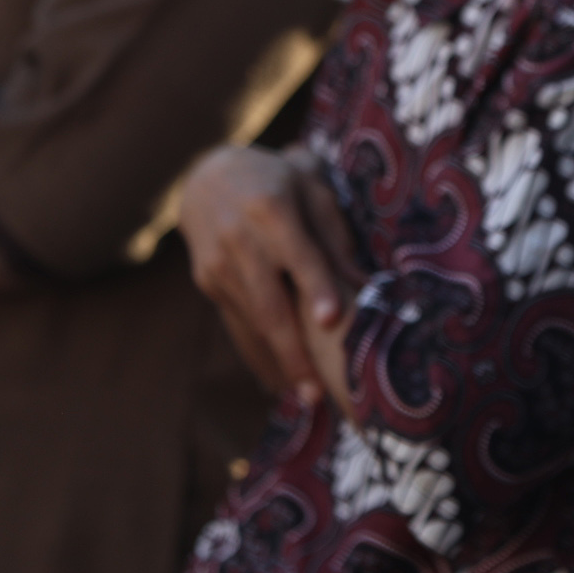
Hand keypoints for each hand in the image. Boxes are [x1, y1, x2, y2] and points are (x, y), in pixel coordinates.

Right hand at [181, 144, 354, 403]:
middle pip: (268, 303)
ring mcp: (217, 265)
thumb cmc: (279, 181)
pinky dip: (258, 354)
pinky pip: (237, 325)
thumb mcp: (312, 191)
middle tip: (318, 392)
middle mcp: (239, 240)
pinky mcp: (208, 283)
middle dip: (293, 351)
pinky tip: (279, 381)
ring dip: (278, 362)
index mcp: (272, 209)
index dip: (315, 287)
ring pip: (251, 322)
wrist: (205, 176)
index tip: (331, 320)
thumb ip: (337, 238)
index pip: (298, 255)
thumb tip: (368, 288)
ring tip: (309, 397)